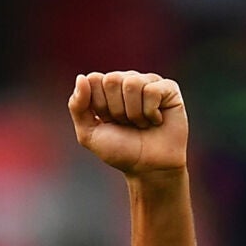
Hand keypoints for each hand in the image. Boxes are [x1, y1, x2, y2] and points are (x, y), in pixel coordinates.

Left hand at [69, 71, 187, 176]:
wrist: (148, 168)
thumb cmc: (119, 150)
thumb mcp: (88, 133)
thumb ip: (77, 106)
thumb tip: (81, 77)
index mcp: (106, 88)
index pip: (94, 79)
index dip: (99, 105)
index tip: (107, 121)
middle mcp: (127, 81)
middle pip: (111, 79)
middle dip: (115, 109)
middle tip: (125, 123)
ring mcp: (148, 82)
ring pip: (132, 83)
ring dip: (134, 113)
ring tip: (141, 123)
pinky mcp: (168, 88)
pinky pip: (152, 90)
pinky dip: (151, 112)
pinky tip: (156, 120)